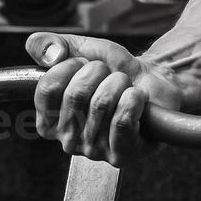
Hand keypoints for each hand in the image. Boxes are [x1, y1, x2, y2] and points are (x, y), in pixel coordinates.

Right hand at [26, 33, 183, 167]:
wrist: (152, 79)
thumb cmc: (112, 70)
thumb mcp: (78, 49)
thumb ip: (49, 45)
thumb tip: (48, 56)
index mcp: (48, 120)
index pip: (48, 87)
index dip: (70, 66)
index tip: (84, 65)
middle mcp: (66, 141)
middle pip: (76, 94)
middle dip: (99, 72)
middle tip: (109, 76)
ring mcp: (93, 151)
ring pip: (102, 104)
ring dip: (120, 84)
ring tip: (124, 88)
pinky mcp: (120, 156)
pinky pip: (122, 120)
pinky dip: (135, 99)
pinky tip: (138, 100)